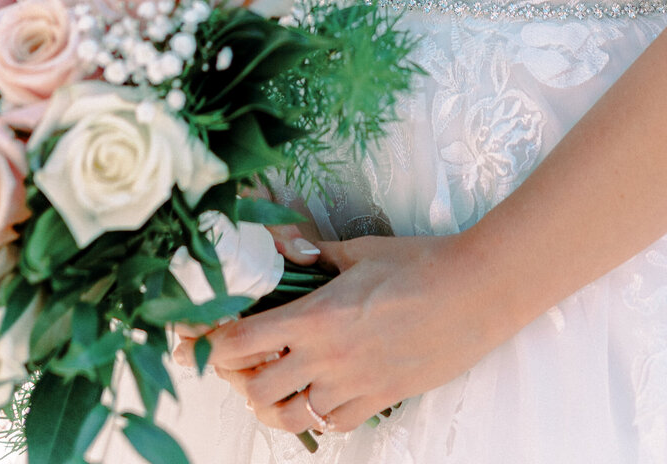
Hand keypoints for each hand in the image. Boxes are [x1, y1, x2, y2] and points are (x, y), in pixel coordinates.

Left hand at [176, 233, 503, 436]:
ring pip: (287, 416)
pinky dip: (314, 413)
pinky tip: (315, 391)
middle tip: (234, 359)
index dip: (206, 344)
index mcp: (316, 316)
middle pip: (253, 388)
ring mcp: (352, 386)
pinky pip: (331, 424)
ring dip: (269, 402)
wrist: (476, 292)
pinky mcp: (378, 401)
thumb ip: (312, 253)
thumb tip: (278, 241)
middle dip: (234, 376)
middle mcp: (327, 358)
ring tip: (270, 381)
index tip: (190, 340)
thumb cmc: (420, 263)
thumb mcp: (360, 250)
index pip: (239, 342)